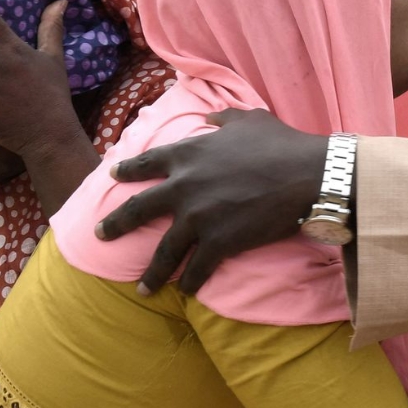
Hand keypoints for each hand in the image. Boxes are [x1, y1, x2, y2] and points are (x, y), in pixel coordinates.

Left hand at [98, 109, 327, 294]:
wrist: (307, 175)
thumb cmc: (280, 143)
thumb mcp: (248, 118)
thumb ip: (222, 118)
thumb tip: (208, 116)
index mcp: (187, 154)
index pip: (147, 163)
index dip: (128, 170)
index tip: (113, 176)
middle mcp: (183, 186)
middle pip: (139, 209)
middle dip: (116, 224)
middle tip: (100, 234)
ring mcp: (198, 217)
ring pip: (164, 251)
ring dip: (151, 272)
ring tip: (142, 288)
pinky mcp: (219, 242)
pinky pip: (197, 269)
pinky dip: (190, 283)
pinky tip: (185, 292)